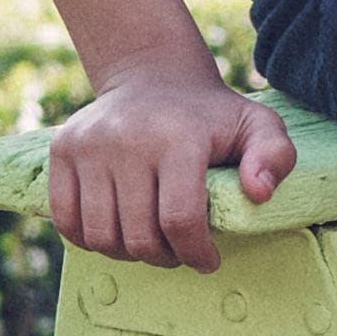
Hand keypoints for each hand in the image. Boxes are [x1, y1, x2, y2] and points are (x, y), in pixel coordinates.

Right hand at [47, 65, 296, 271]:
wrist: (152, 75)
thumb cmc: (210, 115)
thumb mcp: (257, 125)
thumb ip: (275, 156)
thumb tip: (258, 193)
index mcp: (178, 137)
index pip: (180, 220)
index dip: (196, 253)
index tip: (208, 260)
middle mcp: (127, 139)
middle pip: (139, 236)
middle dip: (165, 257)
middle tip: (179, 250)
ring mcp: (88, 144)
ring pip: (101, 236)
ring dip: (128, 252)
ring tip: (150, 240)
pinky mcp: (62, 150)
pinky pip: (66, 221)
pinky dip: (90, 239)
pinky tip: (117, 230)